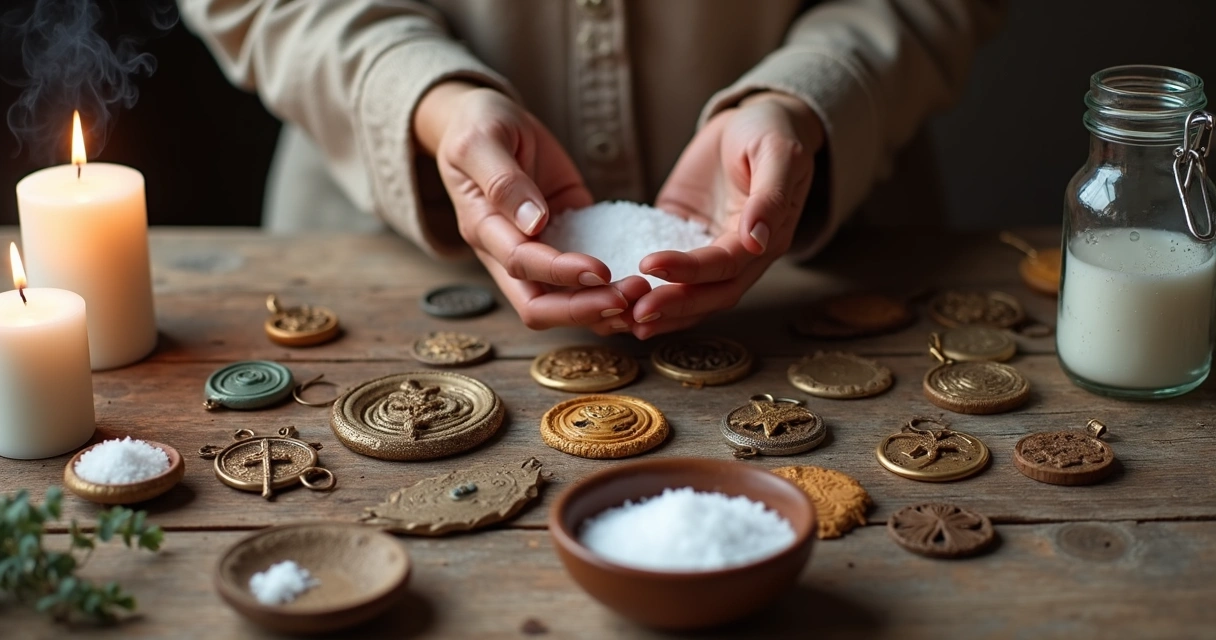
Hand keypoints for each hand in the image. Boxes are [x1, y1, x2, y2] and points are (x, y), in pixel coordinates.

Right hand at [415, 82, 644, 332]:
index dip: (559, 273)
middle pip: (538, 306)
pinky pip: (585, 277)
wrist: (489, 120)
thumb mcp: (482, 141)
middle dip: (582, 308)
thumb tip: (533, 222)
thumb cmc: (479, 125)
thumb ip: (503, 180)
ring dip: (600, 307)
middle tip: (629, 297)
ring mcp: (539, 249)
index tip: (600, 270)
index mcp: (483, 229)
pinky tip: (643, 287)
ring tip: (643, 296)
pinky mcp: (566, 238)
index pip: (521, 265)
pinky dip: (610, 289)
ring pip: (564, 302)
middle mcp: (507, 250)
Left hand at [631, 91, 823, 338]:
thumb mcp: (777, 153)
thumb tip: (757, 240)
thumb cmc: (771, 131)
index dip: (691, 270)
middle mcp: (742, 254)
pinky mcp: (685, 237)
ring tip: (622, 320)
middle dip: (673, 305)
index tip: (651, 264)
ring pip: (691, 294)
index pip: (727, 265)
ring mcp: (711, 248)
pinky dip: (650, 291)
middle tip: (634, 312)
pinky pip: (669, 273)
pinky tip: (620, 301)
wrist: (753, 119)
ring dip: (661, 311)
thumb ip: (770, 197)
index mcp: (767, 238)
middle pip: (710, 293)